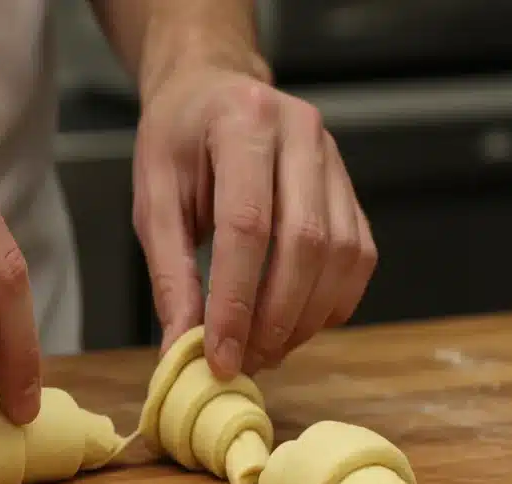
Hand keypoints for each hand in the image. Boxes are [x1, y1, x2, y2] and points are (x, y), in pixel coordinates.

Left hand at [132, 65, 376, 377]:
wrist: (212, 93)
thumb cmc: (176, 144)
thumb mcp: (154, 200)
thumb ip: (169, 272)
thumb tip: (182, 344)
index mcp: (241, 123)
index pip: (247, 226)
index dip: (236, 301)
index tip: (220, 357)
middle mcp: (301, 134)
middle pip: (305, 243)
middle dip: (274, 318)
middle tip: (244, 362)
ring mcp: (335, 157)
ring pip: (341, 255)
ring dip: (305, 317)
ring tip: (265, 350)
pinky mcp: (350, 187)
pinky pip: (358, 256)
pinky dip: (330, 303)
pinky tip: (294, 325)